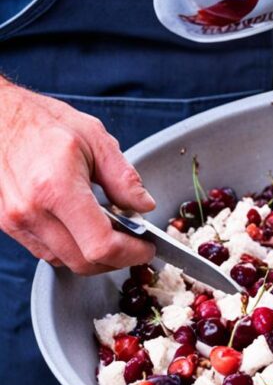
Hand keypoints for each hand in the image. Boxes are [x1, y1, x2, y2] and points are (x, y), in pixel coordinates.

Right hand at [0, 82, 155, 273]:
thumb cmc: (42, 122)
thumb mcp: (95, 138)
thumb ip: (123, 177)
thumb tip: (144, 205)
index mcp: (57, 188)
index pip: (100, 245)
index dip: (131, 253)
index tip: (146, 248)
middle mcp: (32, 211)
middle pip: (83, 262)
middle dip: (116, 259)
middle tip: (135, 244)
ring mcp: (16, 220)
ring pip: (64, 261)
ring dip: (93, 256)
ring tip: (111, 232)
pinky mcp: (7, 223)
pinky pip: (45, 251)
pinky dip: (70, 248)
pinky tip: (83, 228)